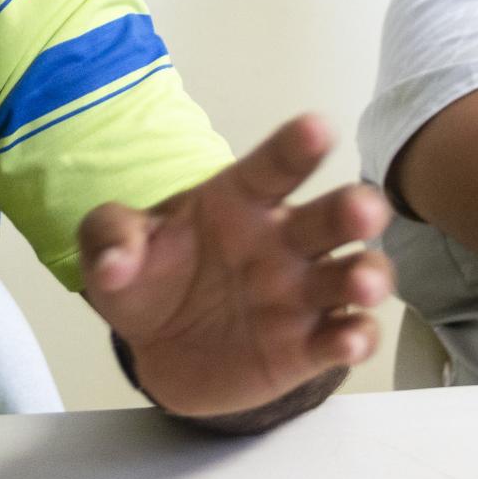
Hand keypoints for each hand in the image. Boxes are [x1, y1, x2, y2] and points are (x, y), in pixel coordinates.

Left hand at [78, 114, 393, 418]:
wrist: (158, 350)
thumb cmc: (150, 278)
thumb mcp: (113, 249)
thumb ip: (109, 236)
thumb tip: (115, 261)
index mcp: (240, 201)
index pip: (273, 166)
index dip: (296, 147)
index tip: (317, 128)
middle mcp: (283, 242)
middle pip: (330, 217)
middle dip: (353, 209)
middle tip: (364, 209)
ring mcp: (300, 294)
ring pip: (350, 275)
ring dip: (368, 275)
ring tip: (364, 282)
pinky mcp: (306, 348)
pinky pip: (342, 338)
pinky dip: (354, 340)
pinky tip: (351, 341)